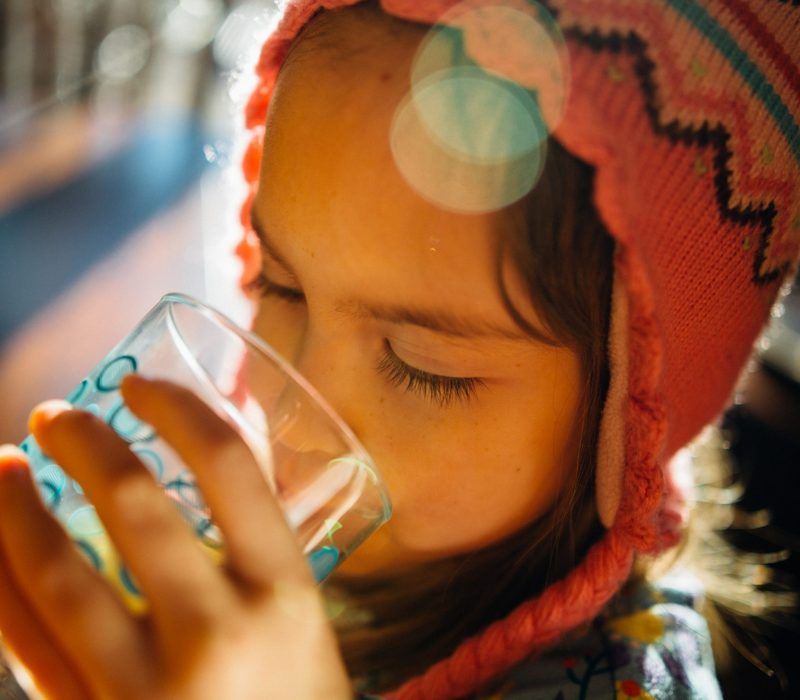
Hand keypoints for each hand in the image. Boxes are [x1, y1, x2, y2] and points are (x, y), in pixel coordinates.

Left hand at [0, 375, 351, 699]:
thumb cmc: (298, 699)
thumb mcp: (301, 616)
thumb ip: (258, 537)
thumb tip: (215, 440)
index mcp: (287, 594)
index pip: (230, 468)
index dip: (179, 409)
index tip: (141, 385)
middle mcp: (218, 635)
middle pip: (134, 508)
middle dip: (84, 444)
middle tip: (58, 416)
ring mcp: (145, 691)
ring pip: (55, 576)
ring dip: (13, 508)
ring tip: (1, 463)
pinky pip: (23, 645)